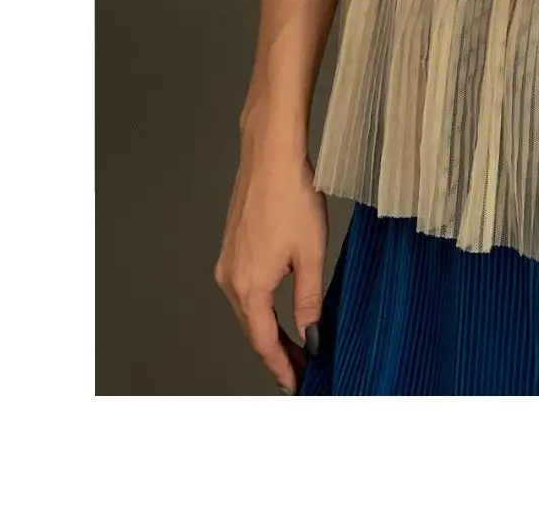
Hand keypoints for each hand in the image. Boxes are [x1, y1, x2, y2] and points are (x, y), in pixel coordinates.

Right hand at [213, 135, 327, 393]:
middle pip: (253, 330)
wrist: (271, 154)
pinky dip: (262, 308)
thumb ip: (309, 301)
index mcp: (249, 287)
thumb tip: (310, 336)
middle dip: (277, 353)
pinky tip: (279, 311)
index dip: (282, 367)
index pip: (264, 342)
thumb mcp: (311, 254)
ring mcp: (227, 263)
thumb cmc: (292, 196)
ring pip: (248, 311)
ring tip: (295, 346)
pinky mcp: (231, 248)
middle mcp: (230, 280)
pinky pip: (245, 291)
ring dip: (269, 331)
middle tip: (301, 370)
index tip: (297, 383)